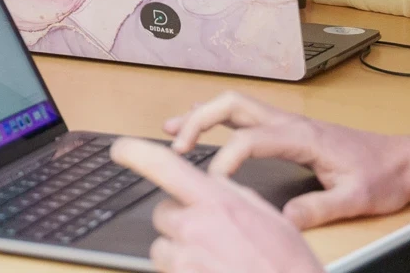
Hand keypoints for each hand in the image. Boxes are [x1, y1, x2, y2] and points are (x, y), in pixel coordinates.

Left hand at [111, 137, 322, 272]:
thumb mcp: (267, 217)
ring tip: (214, 262)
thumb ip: (232, 195)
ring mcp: (183, 259)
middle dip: (181, 221)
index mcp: (216, 202)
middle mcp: (193, 227)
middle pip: (163, 214)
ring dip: (180, 252)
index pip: (163, 166)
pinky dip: (184, 272)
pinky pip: (167, 270)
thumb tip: (211, 184)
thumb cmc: (287, 264)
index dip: (136, 153)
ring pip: (161, 247)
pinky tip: (211, 272)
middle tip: (212, 238)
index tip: (121, 149)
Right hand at [164, 92, 409, 228]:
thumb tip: (283, 219)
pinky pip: (244, 115)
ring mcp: (288, 122)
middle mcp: (291, 122)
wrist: (402, 161)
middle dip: (200, 120)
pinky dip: (217, 119)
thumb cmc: (382, 175)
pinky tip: (201, 127)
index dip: (227, 158)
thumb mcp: (357, 198)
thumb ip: (320, 207)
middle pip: (234, 105)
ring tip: (173, 131)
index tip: (215, 183)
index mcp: (303, 136)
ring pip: (235, 105)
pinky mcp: (288, 129)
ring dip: (202, 115)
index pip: (251, 138)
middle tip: (177, 146)